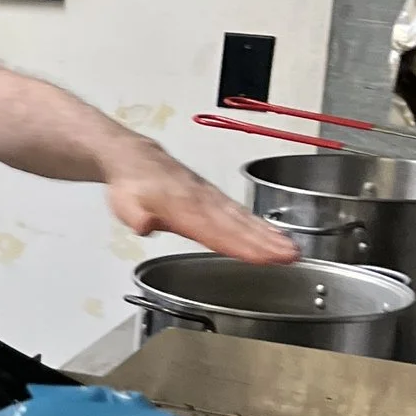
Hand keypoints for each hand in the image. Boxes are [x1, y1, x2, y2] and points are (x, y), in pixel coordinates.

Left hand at [104, 146, 296, 262]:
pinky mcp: (214, 198)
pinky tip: (275, 235)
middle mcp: (203, 203)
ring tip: (292, 249)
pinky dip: (259, 223)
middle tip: (291, 255)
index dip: (242, 246)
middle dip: (266, 242)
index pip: (217, 232)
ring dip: (269, 234)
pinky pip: (240, 212)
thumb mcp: (124, 202)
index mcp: (183, 209)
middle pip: (238, 226)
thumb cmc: (133, 186)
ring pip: (244, 219)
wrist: (136, 159)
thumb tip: (142, 224)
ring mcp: (211, 199)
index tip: (265, 257)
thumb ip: (135, 214)